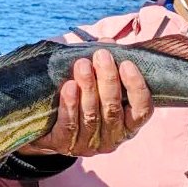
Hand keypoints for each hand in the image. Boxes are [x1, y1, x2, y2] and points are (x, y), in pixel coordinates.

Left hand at [23, 49, 152, 156]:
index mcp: (128, 125)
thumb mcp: (96, 84)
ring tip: (82, 64)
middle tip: (101, 55)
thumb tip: (107, 40)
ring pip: (91, 115)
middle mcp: (112, 138)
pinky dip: (70, 105)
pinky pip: (69, 125)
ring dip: (88, 87)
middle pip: (113, 109)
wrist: (45, 128)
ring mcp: (89, 145)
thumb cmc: (80, 101)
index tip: (127, 63)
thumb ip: (105, 65)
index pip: (142, 110)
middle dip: (108, 80)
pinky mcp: (65, 145)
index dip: (136, 87)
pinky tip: (69, 86)